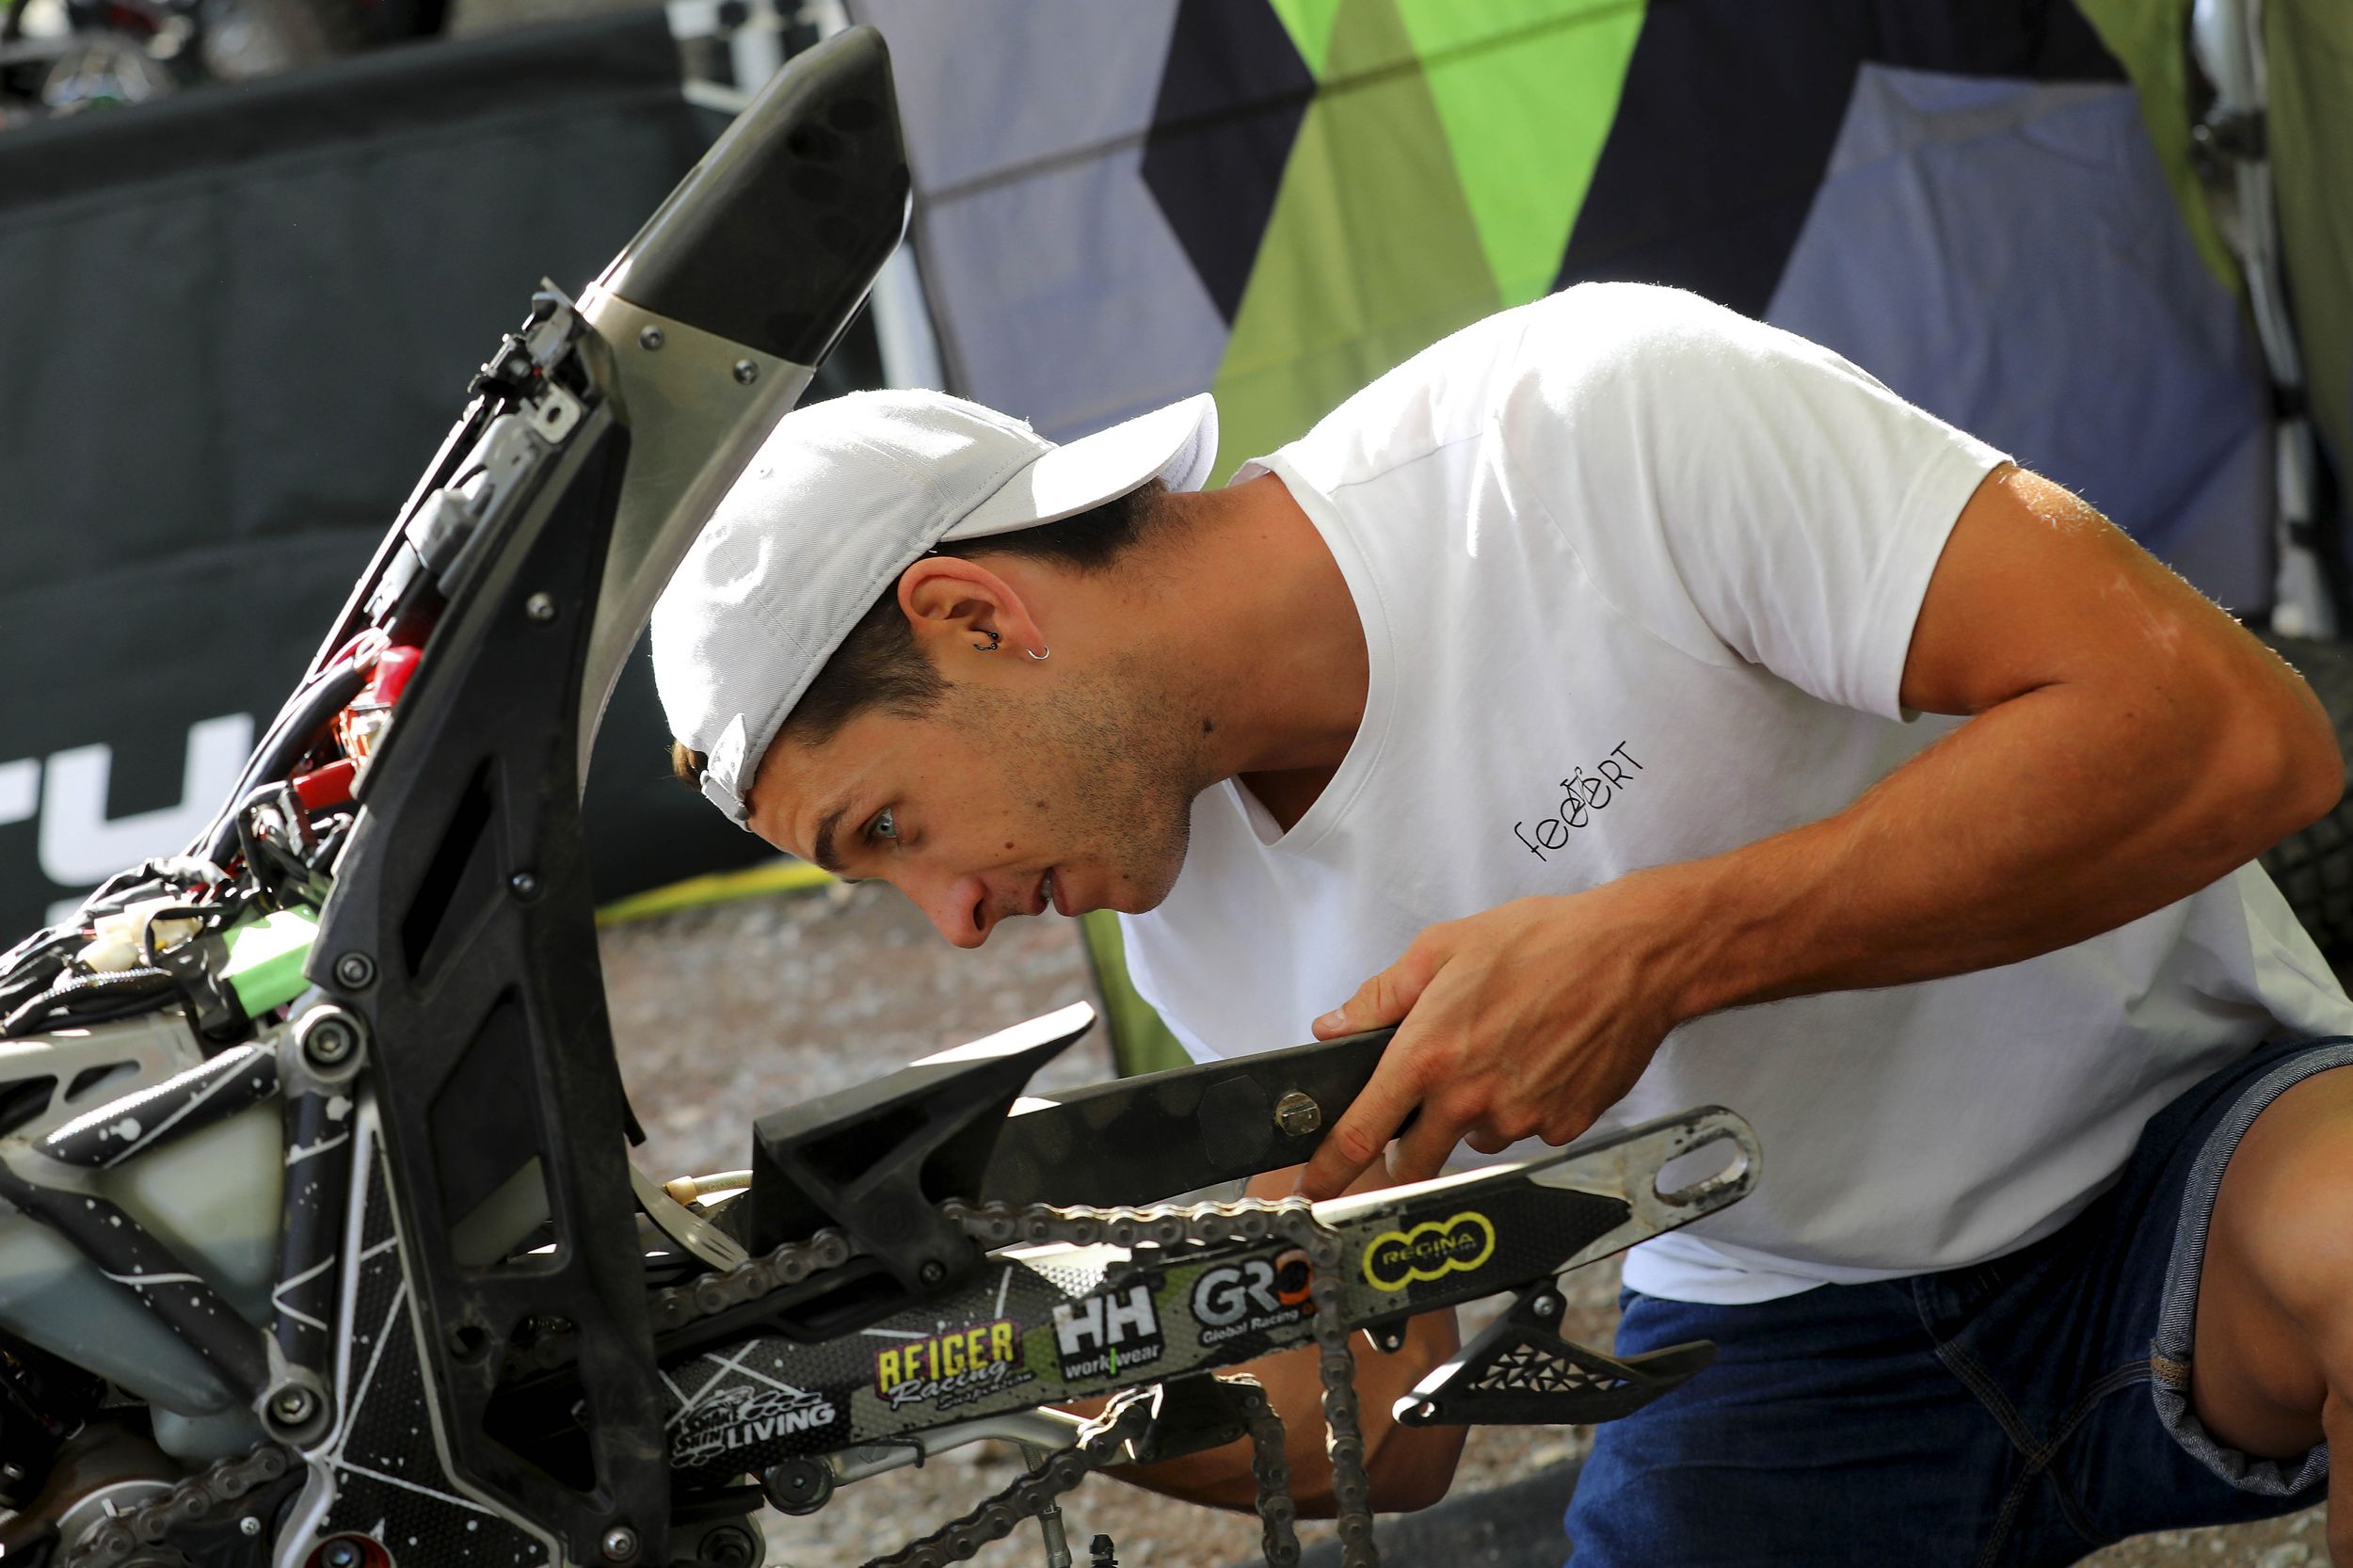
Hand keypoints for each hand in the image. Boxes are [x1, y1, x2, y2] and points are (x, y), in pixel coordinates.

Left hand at [1294, 886, 1687, 1199]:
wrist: (1633, 957)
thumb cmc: (1543, 943)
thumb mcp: (1444, 948)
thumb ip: (1381, 996)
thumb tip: (1335, 1026)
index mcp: (1427, 1055)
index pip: (1361, 1133)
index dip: (1327, 1171)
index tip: (1311, 1190)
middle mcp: (1469, 1099)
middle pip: (1414, 1160)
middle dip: (1406, 1149)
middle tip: (1422, 1110)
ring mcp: (1519, 1120)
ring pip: (1474, 1139)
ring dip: (1472, 1115)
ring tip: (1502, 1052)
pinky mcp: (1562, 1128)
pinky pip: (1526, 1133)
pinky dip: (1524, 1107)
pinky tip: (1540, 1061)